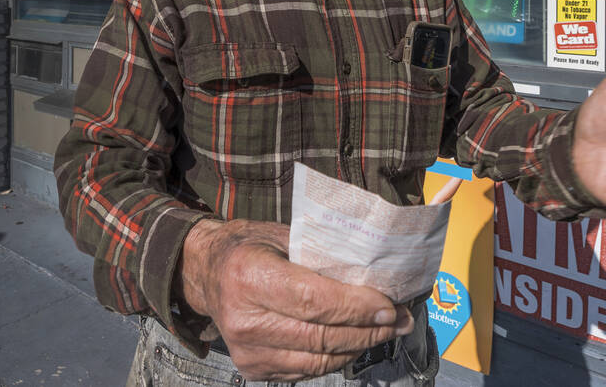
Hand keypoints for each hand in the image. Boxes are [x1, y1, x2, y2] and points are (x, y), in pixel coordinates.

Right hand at [178, 219, 412, 380]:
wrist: (205, 273)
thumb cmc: (249, 247)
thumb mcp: (282, 236)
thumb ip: (322, 255)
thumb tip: (375, 275)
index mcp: (250, 276)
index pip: (315, 301)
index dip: (357, 308)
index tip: (390, 307)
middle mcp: (244, 319)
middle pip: (321, 335)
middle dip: (368, 330)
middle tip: (400, 321)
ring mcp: (246, 351)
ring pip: (319, 359)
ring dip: (358, 346)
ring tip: (384, 332)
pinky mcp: (252, 369)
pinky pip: (307, 370)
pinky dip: (336, 357)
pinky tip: (354, 341)